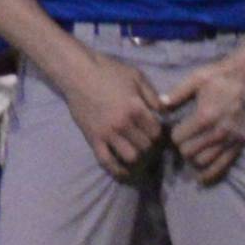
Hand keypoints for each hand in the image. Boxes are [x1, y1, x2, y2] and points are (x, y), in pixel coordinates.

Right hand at [62, 51, 165, 180]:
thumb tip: (166, 111)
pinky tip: (124, 172)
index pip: (156, 132)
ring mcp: (108, 133)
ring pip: (131, 156)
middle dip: (148, 144)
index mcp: (136, 108)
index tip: (155, 131)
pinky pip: (107, 161)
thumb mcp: (136, 76)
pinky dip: (117, 170)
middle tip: (146, 140)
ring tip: (136, 149)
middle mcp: (123, 124)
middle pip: (146, 145)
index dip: (158, 133)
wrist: (78, 73)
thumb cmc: (108, 71)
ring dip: (136, 155)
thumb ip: (153, 95)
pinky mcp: (94, 139)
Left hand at [162, 51, 244, 185]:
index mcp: (205, 116)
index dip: (173, 135)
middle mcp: (218, 131)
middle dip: (181, 148)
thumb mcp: (196, 79)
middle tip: (183, 141)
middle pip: (188, 153)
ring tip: (192, 151)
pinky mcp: (239, 144)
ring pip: (203, 162)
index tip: (176, 130)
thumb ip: (177, 94)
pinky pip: (222, 167)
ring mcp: (230, 140)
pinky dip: (209, 175)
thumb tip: (160, 106)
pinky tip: (200, 178)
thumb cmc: (219, 77)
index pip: (179, 139)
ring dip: (193, 159)